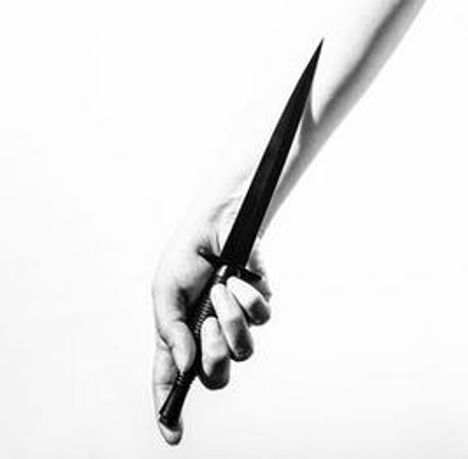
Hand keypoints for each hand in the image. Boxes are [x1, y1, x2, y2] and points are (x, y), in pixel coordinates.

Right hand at [152, 209, 270, 444]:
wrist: (216, 226)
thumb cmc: (186, 258)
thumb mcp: (165, 293)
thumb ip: (172, 333)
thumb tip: (187, 368)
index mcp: (180, 333)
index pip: (172, 378)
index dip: (169, 407)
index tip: (173, 434)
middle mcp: (208, 334)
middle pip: (217, 376)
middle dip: (215, 355)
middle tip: (208, 325)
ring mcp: (235, 322)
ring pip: (244, 350)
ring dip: (231, 319)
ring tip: (222, 290)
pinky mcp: (257, 306)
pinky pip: (261, 318)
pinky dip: (249, 298)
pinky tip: (240, 279)